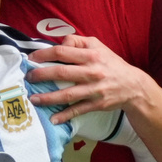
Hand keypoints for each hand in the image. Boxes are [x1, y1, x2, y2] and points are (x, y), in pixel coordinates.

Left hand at [26, 35, 149, 123]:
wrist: (133, 85)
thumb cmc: (111, 64)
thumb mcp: (98, 46)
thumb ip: (78, 42)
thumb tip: (60, 43)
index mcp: (91, 55)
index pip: (62, 52)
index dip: (44, 55)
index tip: (31, 59)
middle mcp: (92, 71)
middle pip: (61, 72)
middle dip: (41, 75)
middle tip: (28, 78)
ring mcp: (94, 89)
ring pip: (67, 94)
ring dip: (48, 98)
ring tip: (34, 99)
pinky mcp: (97, 104)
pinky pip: (78, 110)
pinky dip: (65, 115)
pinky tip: (53, 119)